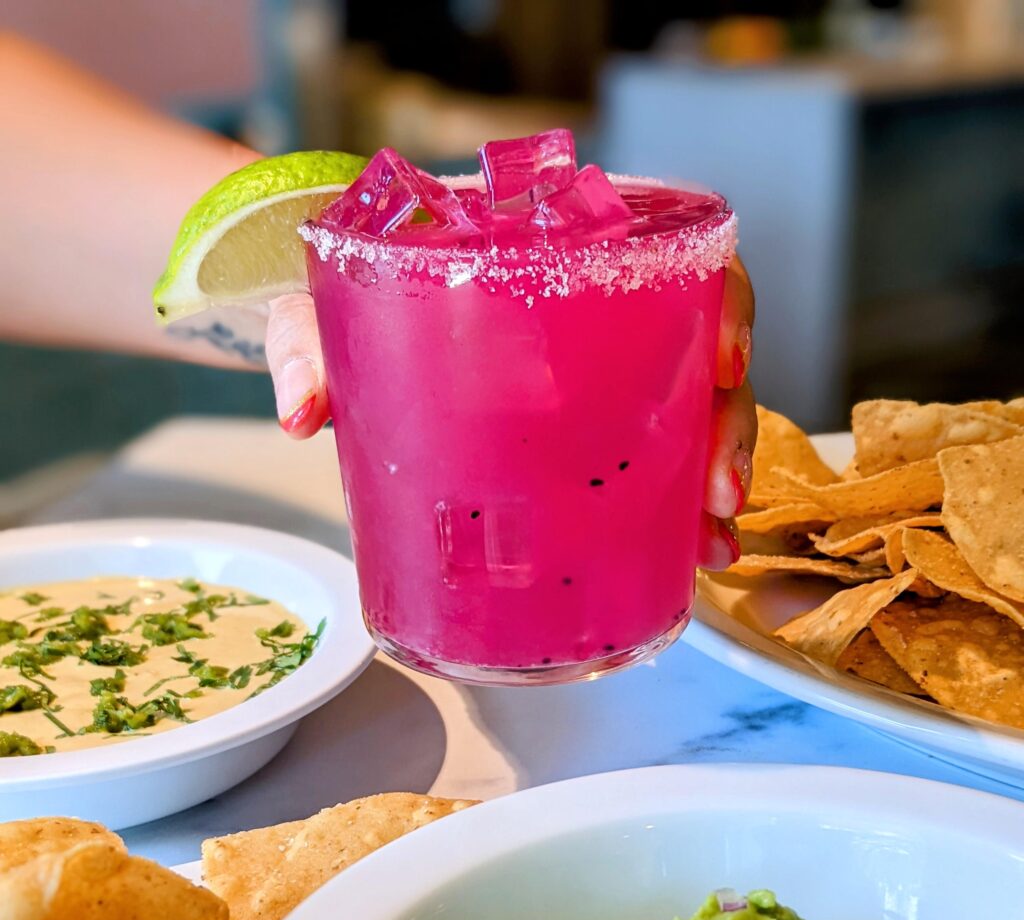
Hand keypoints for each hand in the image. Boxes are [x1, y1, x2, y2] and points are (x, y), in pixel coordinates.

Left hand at [265, 255, 756, 572]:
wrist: (343, 313)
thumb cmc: (355, 285)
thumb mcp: (331, 302)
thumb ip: (311, 338)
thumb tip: (303, 411)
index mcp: (556, 249)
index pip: (673, 252)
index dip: (720, 300)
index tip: (727, 358)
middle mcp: (594, 312)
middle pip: (699, 347)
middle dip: (725, 422)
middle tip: (720, 490)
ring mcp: (594, 372)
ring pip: (687, 412)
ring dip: (711, 480)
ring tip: (710, 543)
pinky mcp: (579, 428)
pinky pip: (648, 457)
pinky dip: (673, 506)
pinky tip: (682, 551)